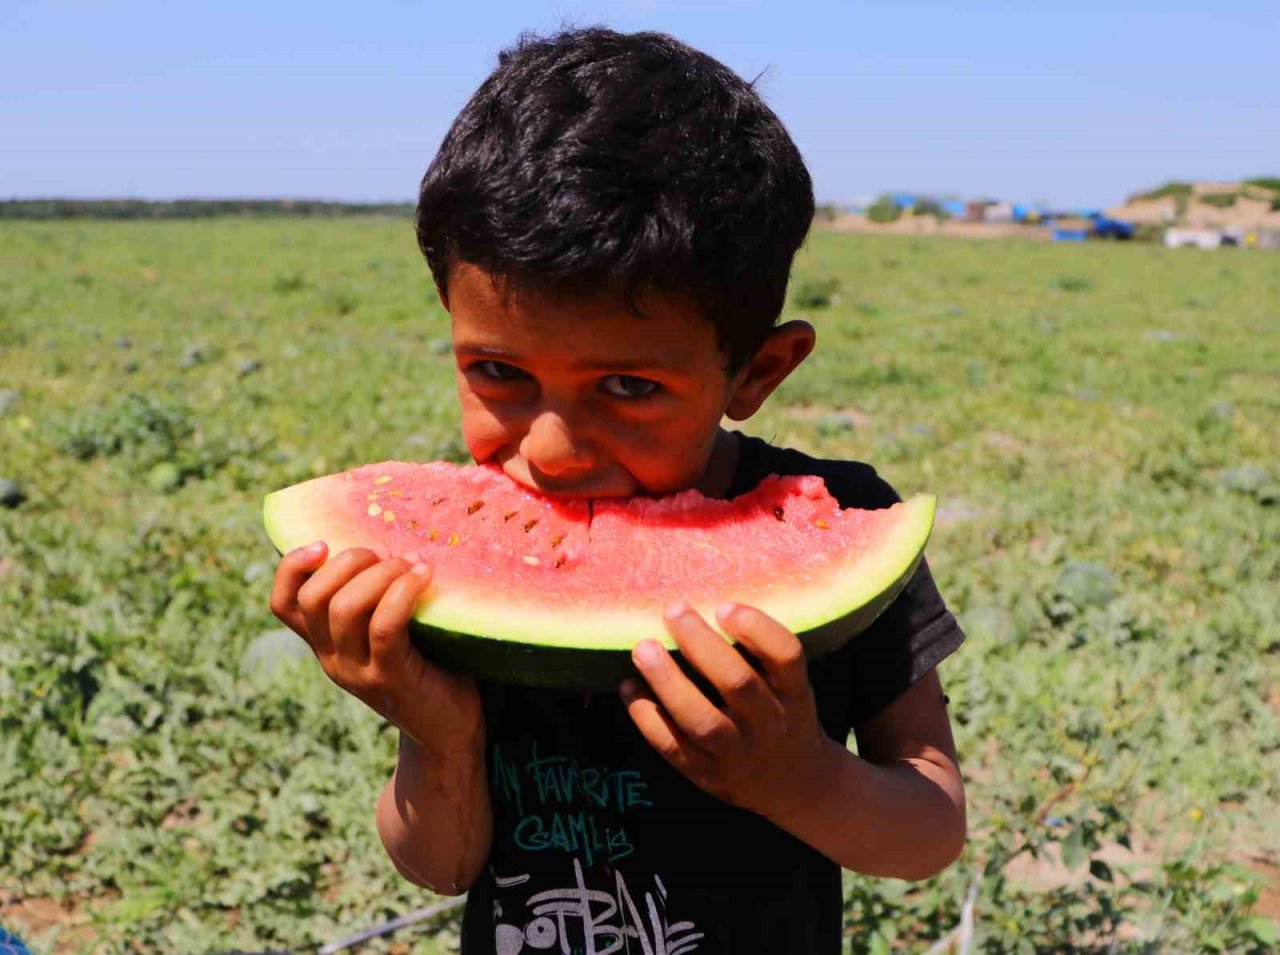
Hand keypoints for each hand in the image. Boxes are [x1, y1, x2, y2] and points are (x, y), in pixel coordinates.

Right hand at [269, 542, 482, 757]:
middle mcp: (332, 659)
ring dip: (381, 573)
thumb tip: (392, 537)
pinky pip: (385, 626)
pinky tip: (425, 576)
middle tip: (389, 554)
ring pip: (345, 608)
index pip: (283, 604)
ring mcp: (357, 672)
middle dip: (350, 560)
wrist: (450, 731)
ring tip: (412, 564)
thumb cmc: (430, 666)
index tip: (324, 543)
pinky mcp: (390, 679)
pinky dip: (403, 592)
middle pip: (314, 597)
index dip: (292, 567)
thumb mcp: (392, 631)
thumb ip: (378, 598)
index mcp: (325, 644)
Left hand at [621, 602, 834, 819]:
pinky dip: (647, 716)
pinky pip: (674, 747)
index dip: (757, 629)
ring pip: (703, 720)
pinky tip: (629, 688)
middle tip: (673, 611)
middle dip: (702, 645)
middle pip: (738, 684)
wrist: (793, 786)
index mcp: (796, 695)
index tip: (723, 606)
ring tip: (643, 649)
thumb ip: (761, 654)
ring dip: (669, 682)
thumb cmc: (783, 716)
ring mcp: (739, 756)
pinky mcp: (708, 777)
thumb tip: (704, 603)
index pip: (786, 657)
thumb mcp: (790, 687)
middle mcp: (771, 726)